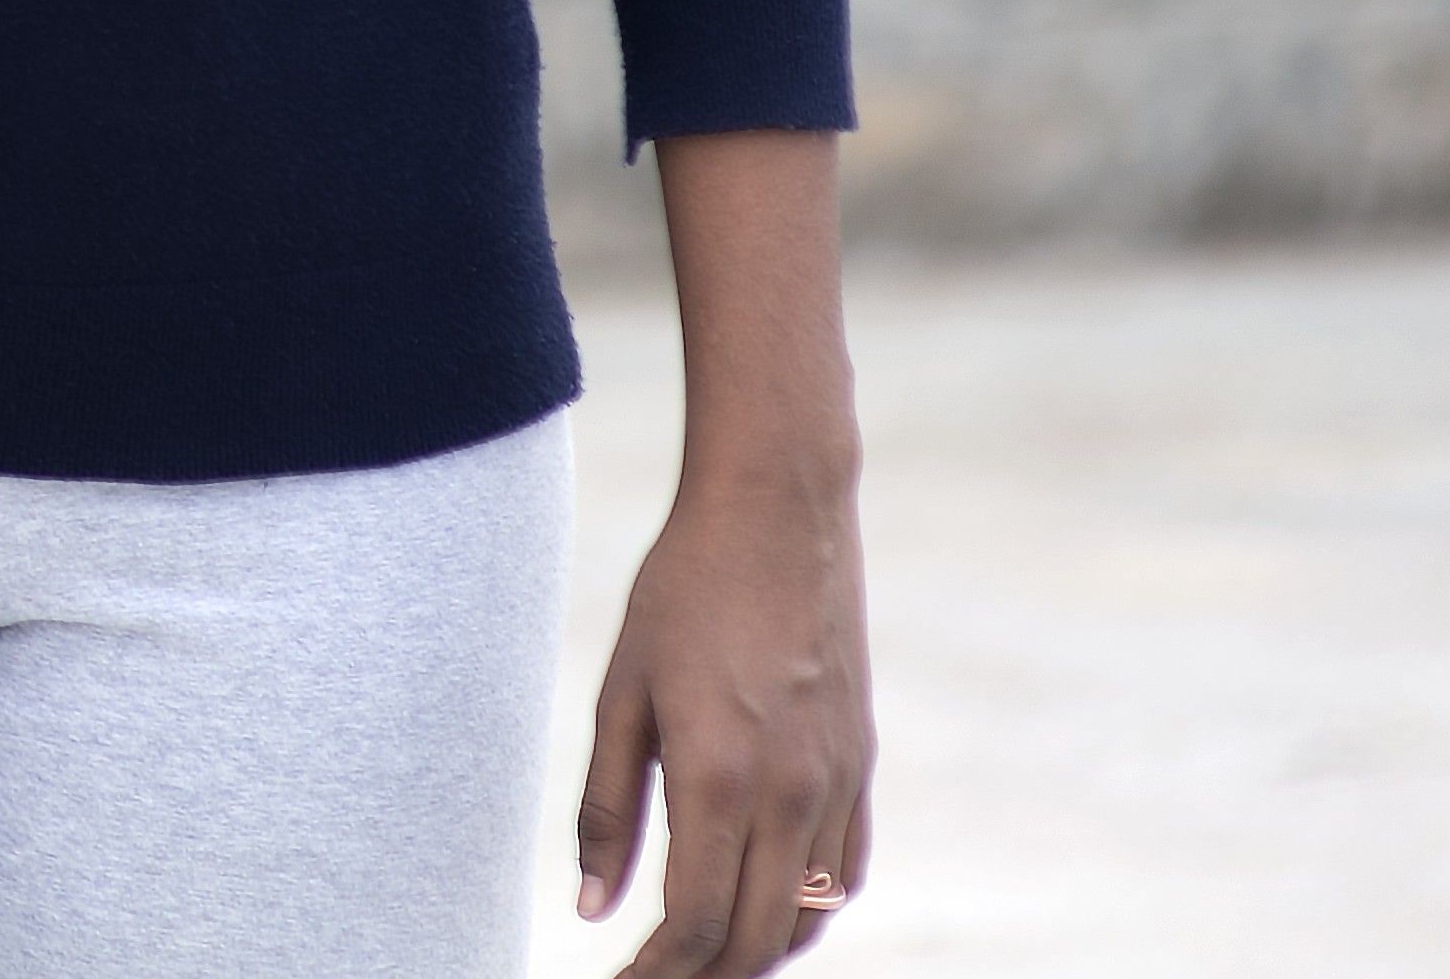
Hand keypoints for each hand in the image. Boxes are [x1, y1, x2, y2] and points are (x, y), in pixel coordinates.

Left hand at [580, 129, 874, 972]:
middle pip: (753, 939)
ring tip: (698, 959)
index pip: (692, 924)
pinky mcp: (861, 765)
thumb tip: (589, 907)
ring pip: (805, 916)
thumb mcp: (621, 694)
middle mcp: (791, 794)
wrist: (778, 516)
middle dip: (700, 976)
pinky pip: (841, 872)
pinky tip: (762, 907)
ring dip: (754, 954)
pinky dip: (801, 910)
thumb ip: (606, 808)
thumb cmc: (681, 595)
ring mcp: (837, 783)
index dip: (653, 974)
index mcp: (720, 778)